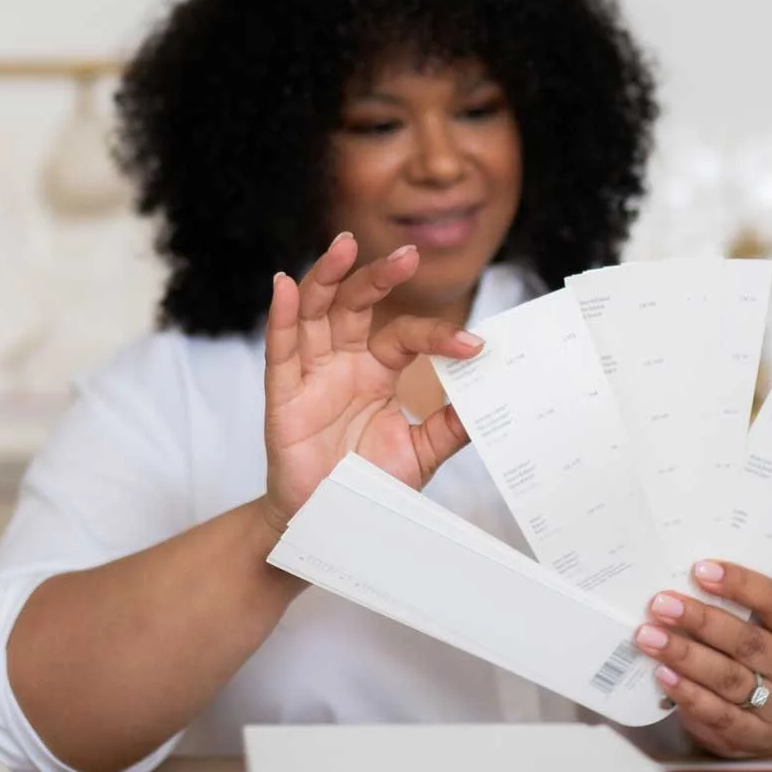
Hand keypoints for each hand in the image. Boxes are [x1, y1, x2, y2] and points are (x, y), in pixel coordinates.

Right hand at [261, 233, 481, 535]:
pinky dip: (282, 317)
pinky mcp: (284, 397)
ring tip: (346, 245)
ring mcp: (312, 376)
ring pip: (316, 313)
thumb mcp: (421, 451)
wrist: (333, 525)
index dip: (437, 336)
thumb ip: (450, 424)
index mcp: (376, 372)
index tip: (474, 346)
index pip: (405, 336)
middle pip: (355, 304)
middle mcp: (343, 364)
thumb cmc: (369, 485)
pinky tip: (287, 286)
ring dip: (328, 276)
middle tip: (409, 254)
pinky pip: (280, 350)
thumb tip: (490, 395)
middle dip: (379, 276)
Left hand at [632, 561, 771, 755]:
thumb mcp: (764, 628)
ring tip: (649, 636)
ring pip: (727, 678)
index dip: (741, 584)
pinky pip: (717, 714)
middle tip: (661, 603)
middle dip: (700, 620)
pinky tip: (662, 674)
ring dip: (684, 655)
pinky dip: (687, 693)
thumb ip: (734, 606)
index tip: (700, 569)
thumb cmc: (761, 653)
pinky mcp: (752, 736)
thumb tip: (677, 581)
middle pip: (747, 642)